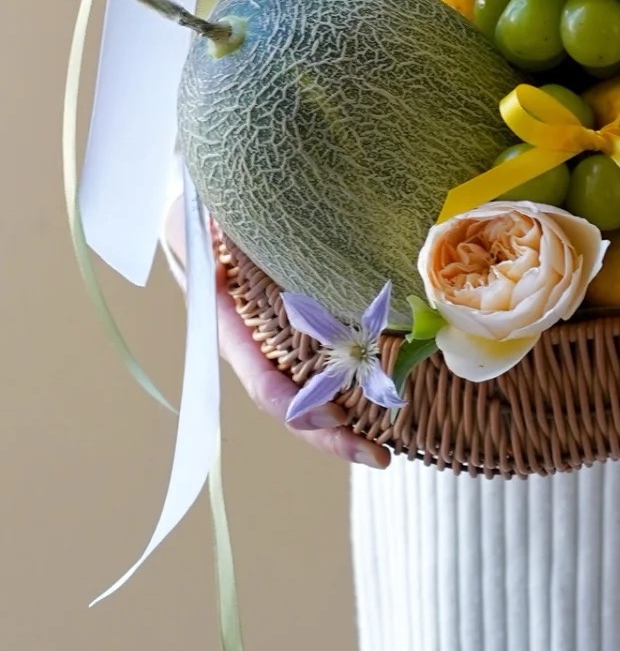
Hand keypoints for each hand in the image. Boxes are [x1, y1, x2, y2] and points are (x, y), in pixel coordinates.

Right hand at [164, 199, 388, 468]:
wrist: (221, 193)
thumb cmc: (214, 201)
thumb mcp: (204, 212)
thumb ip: (211, 230)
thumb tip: (216, 230)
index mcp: (227, 319)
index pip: (260, 377)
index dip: (293, 404)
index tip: (334, 417)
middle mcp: (254, 339)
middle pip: (290, 401)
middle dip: (328, 434)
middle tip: (376, 457)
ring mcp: (280, 337)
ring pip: (310, 393)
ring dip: (344, 423)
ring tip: (381, 451)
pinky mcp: (310, 324)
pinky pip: (329, 363)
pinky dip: (354, 387)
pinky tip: (385, 401)